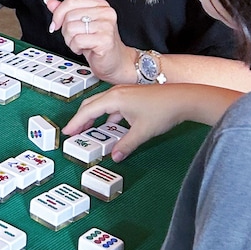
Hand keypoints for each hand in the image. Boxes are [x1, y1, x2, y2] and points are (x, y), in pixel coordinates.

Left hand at [43, 0, 136, 83]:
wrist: (115, 62)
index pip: (71, 2)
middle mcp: (105, 12)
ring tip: (81, 44)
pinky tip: (85, 49)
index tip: (55, 24)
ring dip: (71, 40)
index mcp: (100, 4)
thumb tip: (50, 2)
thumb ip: (66, 11)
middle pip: (69, 16)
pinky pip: (77, 41)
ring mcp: (107, 26)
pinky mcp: (105, 40)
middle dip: (66, 31)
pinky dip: (76, 48)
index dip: (58, 14)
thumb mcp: (80, 24)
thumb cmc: (99, 43)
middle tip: (76, 38)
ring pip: (71, 28)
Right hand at [67, 84, 195, 159]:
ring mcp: (125, 93)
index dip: (76, 122)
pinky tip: (110, 127)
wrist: (183, 99)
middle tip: (73, 131)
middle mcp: (117, 93)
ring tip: (88, 130)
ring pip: (102, 105)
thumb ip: (126, 145)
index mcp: (115, 98)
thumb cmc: (163, 111)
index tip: (67, 131)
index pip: (88, 110)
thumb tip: (115, 157)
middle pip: (91, 104)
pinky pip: (113, 106)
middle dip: (81, 118)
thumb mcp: (142, 132)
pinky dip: (107, 116)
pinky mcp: (132, 96)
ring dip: (94, 117)